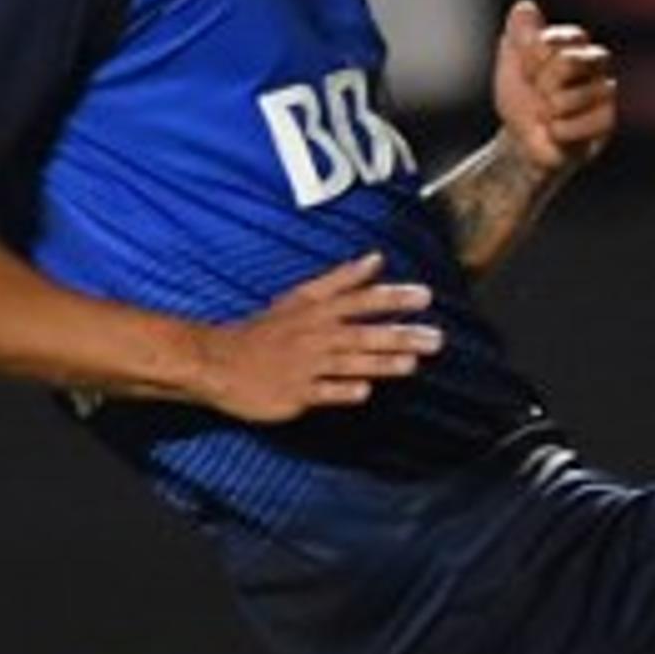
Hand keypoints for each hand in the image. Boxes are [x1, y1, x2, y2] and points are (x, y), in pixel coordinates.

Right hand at [191, 253, 440, 422]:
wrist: (219, 362)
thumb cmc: (266, 331)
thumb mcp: (301, 298)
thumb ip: (341, 280)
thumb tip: (377, 259)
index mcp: (316, 312)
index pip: (360, 300)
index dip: (392, 297)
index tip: (425, 296)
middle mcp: (314, 336)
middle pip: (361, 333)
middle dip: (398, 334)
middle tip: (435, 338)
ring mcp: (304, 366)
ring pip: (347, 363)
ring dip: (380, 362)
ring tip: (411, 364)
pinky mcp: (294, 394)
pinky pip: (321, 393)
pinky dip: (341, 390)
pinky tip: (364, 391)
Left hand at [494, 0, 616, 179]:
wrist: (523, 140)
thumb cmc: (520, 97)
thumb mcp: (511, 61)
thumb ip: (519, 33)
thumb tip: (525, 7)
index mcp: (572, 41)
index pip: (552, 39)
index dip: (532, 58)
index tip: (526, 70)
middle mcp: (594, 60)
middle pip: (568, 62)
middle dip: (542, 85)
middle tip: (538, 95)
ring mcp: (603, 90)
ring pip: (575, 96)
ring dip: (550, 112)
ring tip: (547, 116)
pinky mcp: (607, 120)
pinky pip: (585, 122)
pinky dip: (562, 132)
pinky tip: (557, 132)